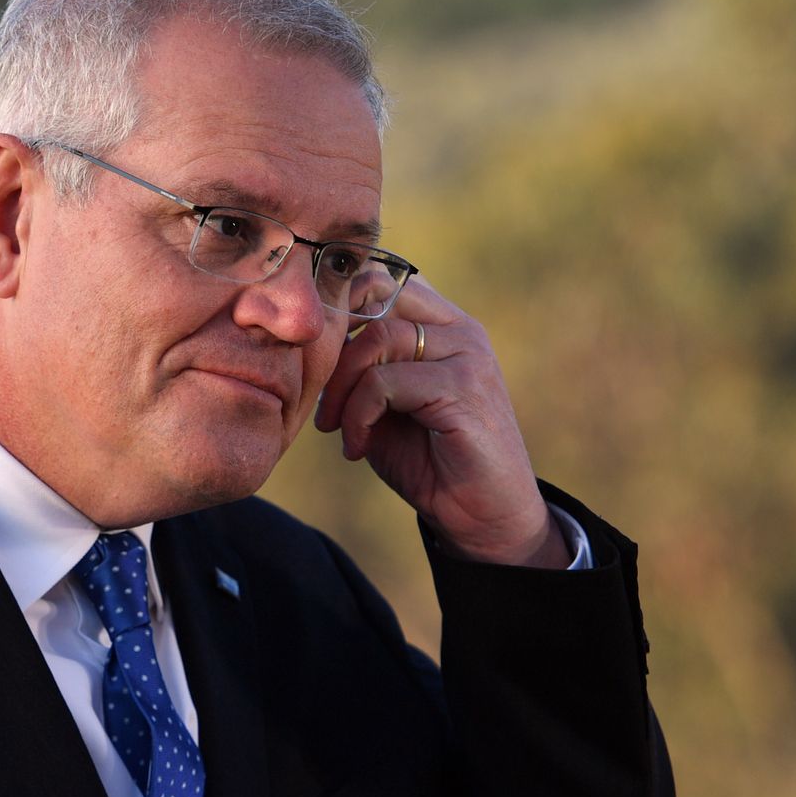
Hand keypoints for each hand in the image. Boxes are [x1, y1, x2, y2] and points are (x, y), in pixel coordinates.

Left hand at [314, 277, 569, 568]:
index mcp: (444, 325)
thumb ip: (361, 366)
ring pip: (376, 339)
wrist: (483, 517)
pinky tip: (357, 447)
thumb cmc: (429, 460)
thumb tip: (312, 338)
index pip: (384, 279)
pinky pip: (385, 382)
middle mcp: (461, 330)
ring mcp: (467, 355)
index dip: (339, 307)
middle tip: (320, 398)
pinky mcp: (464, 389)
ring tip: (336, 429)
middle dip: (334, 343)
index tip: (314, 360)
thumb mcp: (385, 405)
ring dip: (341, 389)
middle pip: (378, 294)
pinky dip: (358, 416)